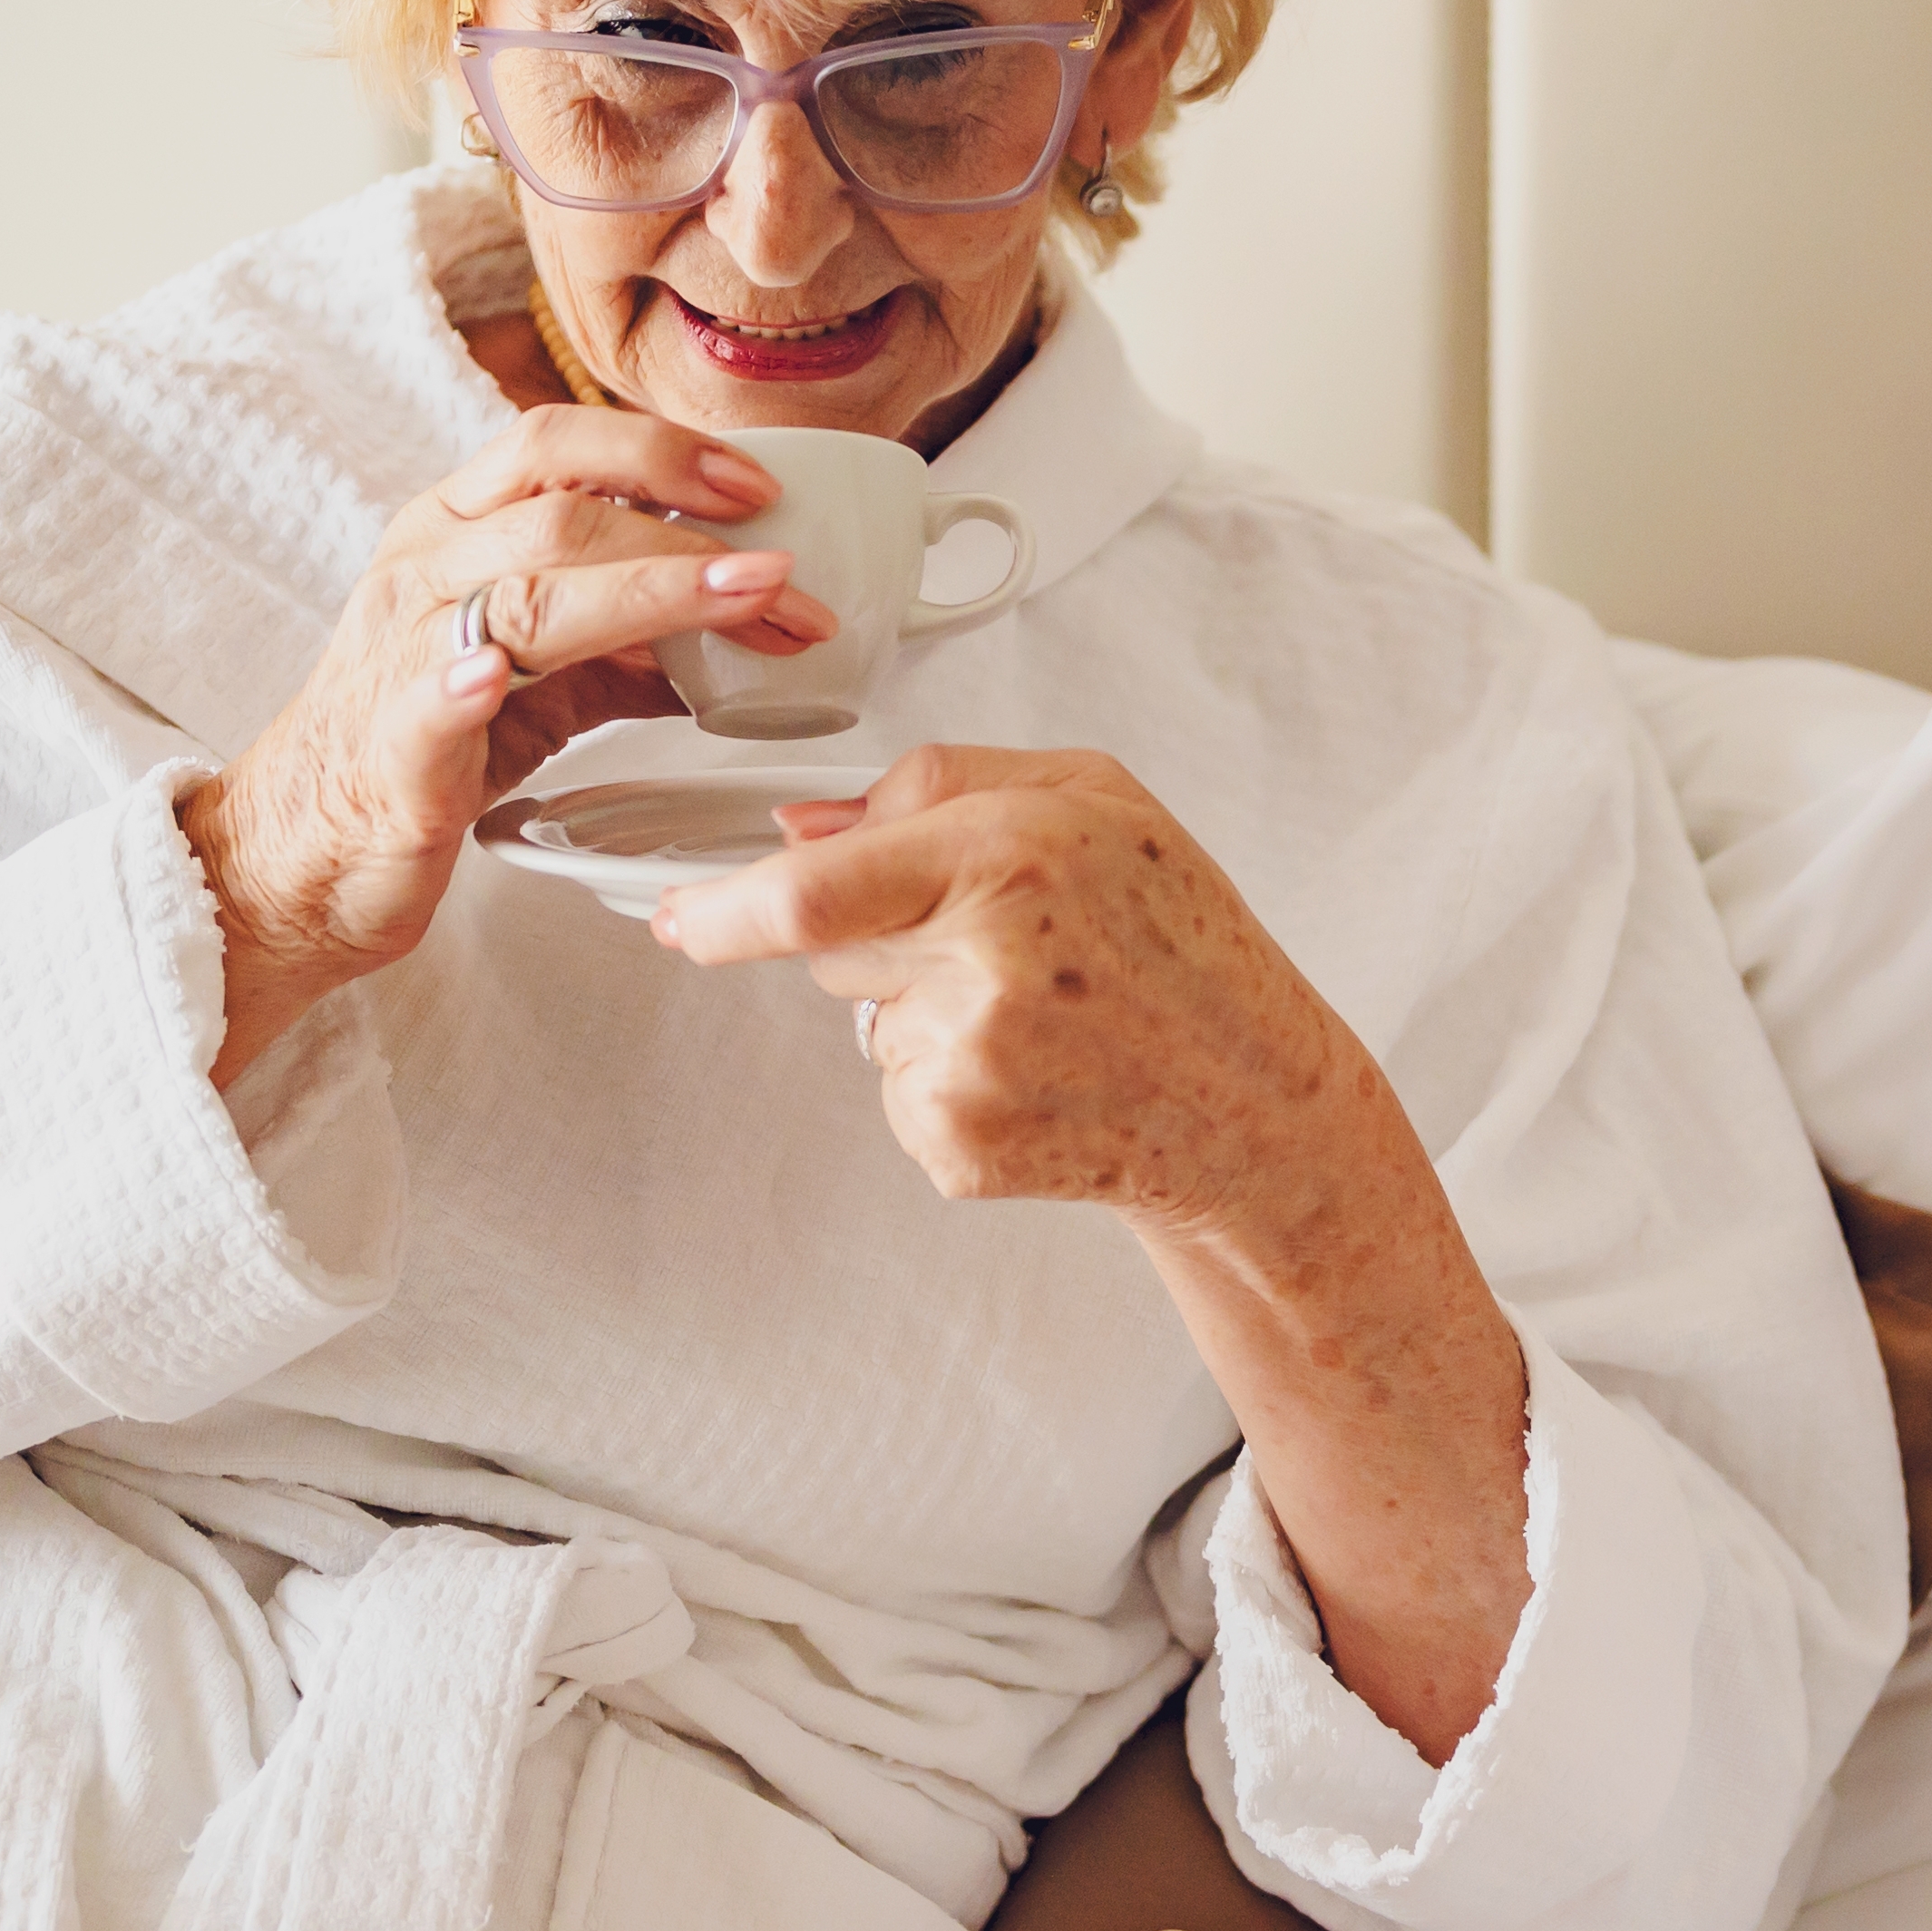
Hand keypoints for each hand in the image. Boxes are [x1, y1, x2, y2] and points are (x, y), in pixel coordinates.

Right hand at [181, 409, 836, 1083]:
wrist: (311, 853)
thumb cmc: (427, 749)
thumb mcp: (545, 677)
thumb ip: (633, 642)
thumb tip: (747, 621)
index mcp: (456, 532)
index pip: (555, 445)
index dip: (660, 451)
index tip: (758, 486)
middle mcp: (424, 573)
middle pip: (559, 509)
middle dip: (686, 528)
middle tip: (785, 568)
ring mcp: (400, 653)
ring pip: (525, 592)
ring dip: (648, 592)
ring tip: (744, 601)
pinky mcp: (389, 745)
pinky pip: (425, 696)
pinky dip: (461, 681)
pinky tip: (495, 674)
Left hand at [648, 747, 1387, 1234]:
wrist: (1252, 1104)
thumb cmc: (1186, 944)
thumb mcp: (1097, 799)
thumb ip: (941, 783)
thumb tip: (805, 825)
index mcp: (1015, 857)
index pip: (811, 890)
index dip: (722, 906)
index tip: (678, 914)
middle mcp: (985, 965)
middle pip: (830, 943)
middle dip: (880, 932)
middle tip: (1000, 946)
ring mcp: (967, 1068)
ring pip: (866, 1018)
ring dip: (926, 1008)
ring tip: (1045, 1016)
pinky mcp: (957, 1147)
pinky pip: (896, 1091)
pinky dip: (949, 1079)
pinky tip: (1039, 1073)